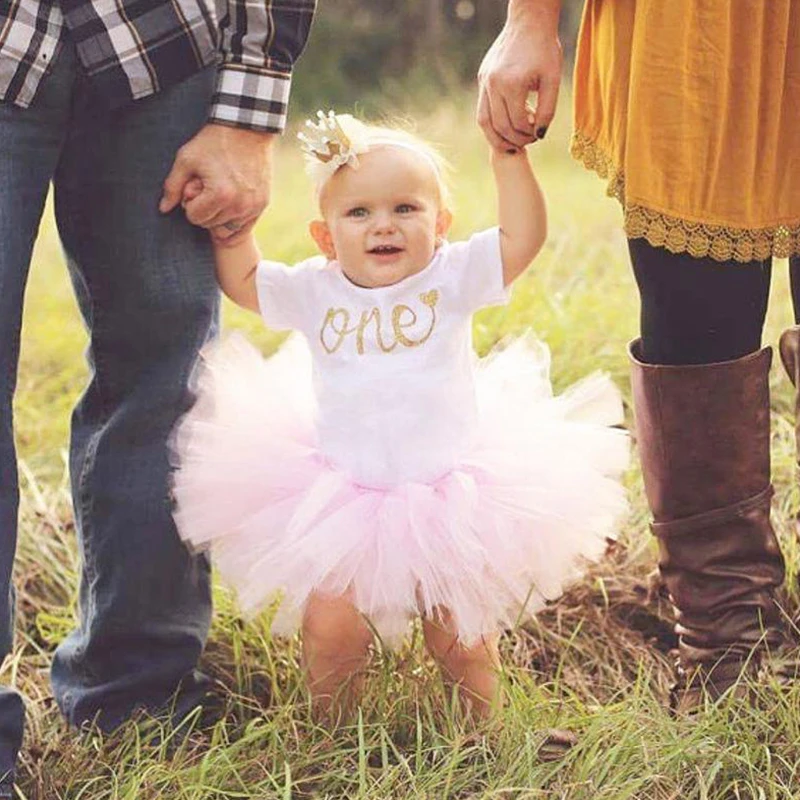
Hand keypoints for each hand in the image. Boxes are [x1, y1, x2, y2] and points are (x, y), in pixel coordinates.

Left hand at [159, 124, 276, 246]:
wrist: (247, 130)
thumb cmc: (213, 142)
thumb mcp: (186, 159)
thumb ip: (172, 186)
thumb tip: (163, 209)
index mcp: (220, 195)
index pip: (195, 218)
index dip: (190, 204)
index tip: (194, 188)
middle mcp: (239, 205)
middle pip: (210, 225)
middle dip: (204, 210)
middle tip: (206, 190)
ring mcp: (253, 207)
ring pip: (226, 229)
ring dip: (219, 217)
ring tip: (218, 197)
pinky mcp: (262, 205)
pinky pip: (244, 228)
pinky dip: (234, 223)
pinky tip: (228, 211)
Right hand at [477, 3, 562, 152]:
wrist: (528, 22)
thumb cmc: (545, 50)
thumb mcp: (553, 80)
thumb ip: (548, 110)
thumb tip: (539, 135)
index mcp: (512, 84)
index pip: (518, 123)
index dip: (529, 134)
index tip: (538, 134)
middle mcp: (493, 84)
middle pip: (500, 126)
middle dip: (515, 139)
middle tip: (528, 141)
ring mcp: (484, 82)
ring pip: (484, 122)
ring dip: (497, 138)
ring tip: (512, 144)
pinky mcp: (482, 79)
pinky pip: (483, 110)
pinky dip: (492, 124)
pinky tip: (505, 126)